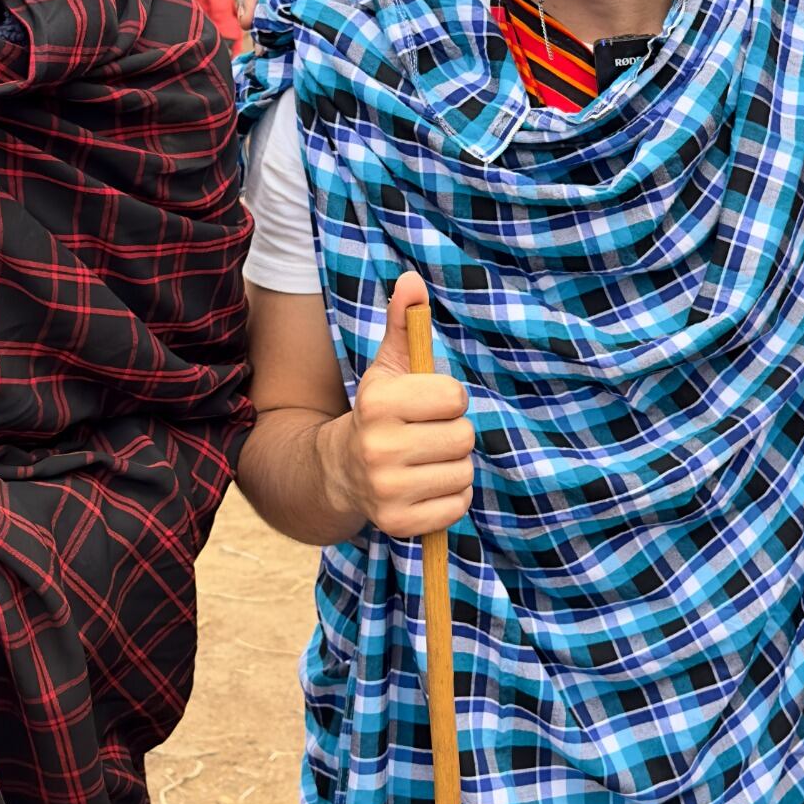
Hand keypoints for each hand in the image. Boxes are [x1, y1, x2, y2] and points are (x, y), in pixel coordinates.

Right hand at [321, 274, 473, 538]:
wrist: (340, 473)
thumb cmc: (379, 413)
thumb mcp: (387, 368)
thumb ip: (403, 324)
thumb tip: (412, 280)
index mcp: (377, 402)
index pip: (455, 396)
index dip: (448, 399)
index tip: (427, 405)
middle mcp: (378, 447)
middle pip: (464, 437)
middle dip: (453, 433)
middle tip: (426, 436)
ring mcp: (387, 490)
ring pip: (464, 472)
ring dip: (453, 466)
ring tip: (425, 461)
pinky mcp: (398, 523)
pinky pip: (458, 505)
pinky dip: (451, 497)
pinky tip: (425, 486)